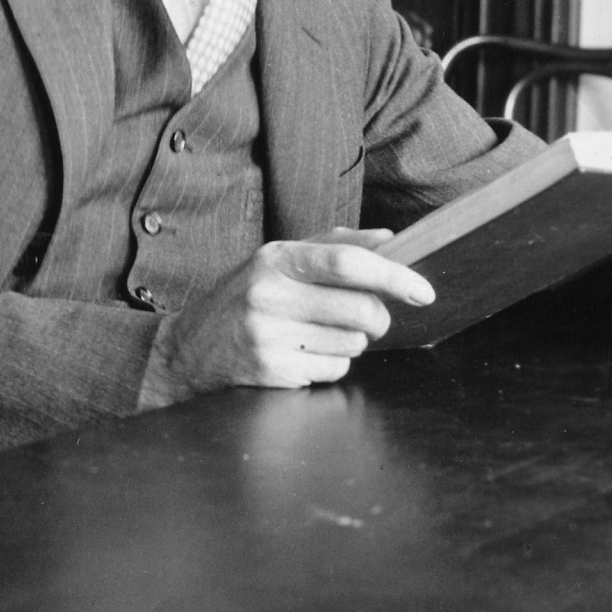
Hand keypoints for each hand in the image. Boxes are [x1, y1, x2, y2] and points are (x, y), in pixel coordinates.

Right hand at [140, 227, 433, 404]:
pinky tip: (304, 354)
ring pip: (352, 344)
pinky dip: (332, 364)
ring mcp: (267, 336)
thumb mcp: (278, 260)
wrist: (187, 349)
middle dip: (378, 318)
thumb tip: (390, 239)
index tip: (423, 290)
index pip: (347, 262)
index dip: (393, 275)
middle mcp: (269, 295)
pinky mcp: (271, 372)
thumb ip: (334, 245)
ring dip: (352, 342)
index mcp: (276, 258)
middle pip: (359, 310)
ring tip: (320, 334)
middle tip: (370, 318)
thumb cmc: (244, 297)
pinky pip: (333, 370)